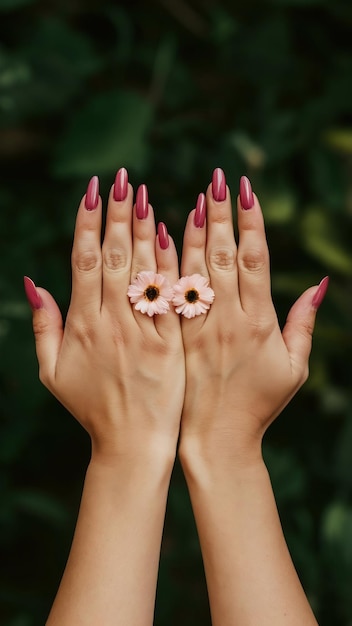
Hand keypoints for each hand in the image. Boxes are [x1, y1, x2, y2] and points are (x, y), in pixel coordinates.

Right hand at [25, 170, 184, 462]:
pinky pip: (172, 296)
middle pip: (116, 257)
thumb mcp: (53, 372)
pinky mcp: (173, 341)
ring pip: (145, 270)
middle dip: (116, 214)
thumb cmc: (91, 408)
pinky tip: (172, 233)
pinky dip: (171, 264)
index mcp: (84, 325)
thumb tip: (33, 282)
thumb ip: (45, 326)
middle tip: (120, 177)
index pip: (86, 262)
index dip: (87, 224)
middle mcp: (114, 322)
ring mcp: (146, 330)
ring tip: (143, 193)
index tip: (91, 191)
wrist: (134, 443)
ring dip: (143, 228)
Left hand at [179, 170, 327, 464]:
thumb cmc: (259, 404)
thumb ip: (303, 323)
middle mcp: (227, 320)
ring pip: (194, 270)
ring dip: (195, 230)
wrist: (216, 440)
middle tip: (218, 178)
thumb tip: (321, 284)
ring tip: (194, 197)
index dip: (251, 223)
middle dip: (222, 214)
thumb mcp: (294, 368)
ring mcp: (197, 328)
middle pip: (223, 256)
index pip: (254, 260)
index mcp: (259, 322)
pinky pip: (169, 295)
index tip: (245, 190)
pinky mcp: (175, 339)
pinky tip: (161, 235)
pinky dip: (167, 264)